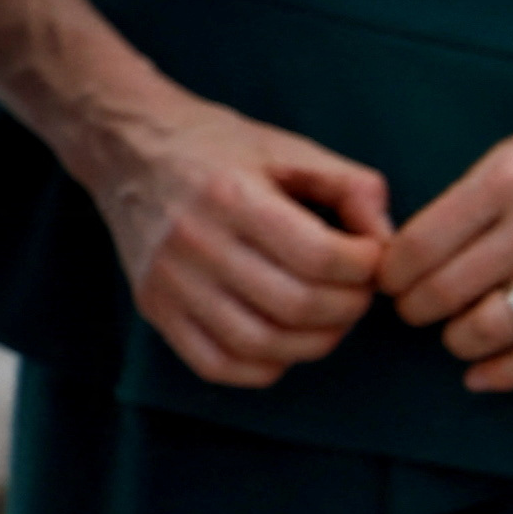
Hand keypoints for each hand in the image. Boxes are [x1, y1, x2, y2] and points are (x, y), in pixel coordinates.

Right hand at [64, 87, 389, 388]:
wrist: (125, 148)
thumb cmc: (216, 147)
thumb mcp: (288, 149)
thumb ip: (353, 187)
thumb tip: (387, 243)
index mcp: (229, 194)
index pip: (321, 258)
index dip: (367, 267)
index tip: (370, 257)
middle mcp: (192, 240)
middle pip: (298, 306)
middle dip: (350, 307)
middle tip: (355, 290)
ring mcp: (167, 280)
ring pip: (262, 344)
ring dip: (315, 342)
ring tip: (326, 317)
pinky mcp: (152, 306)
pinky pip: (218, 365)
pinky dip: (264, 366)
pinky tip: (281, 337)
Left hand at [382, 101, 512, 395]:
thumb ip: (468, 200)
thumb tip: (413, 248)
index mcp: (503, 181)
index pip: (421, 243)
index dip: (391, 273)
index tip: (385, 280)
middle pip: (448, 289)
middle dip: (414, 310)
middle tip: (410, 309)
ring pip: (492, 326)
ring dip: (457, 341)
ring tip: (451, 335)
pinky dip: (506, 372)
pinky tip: (480, 376)